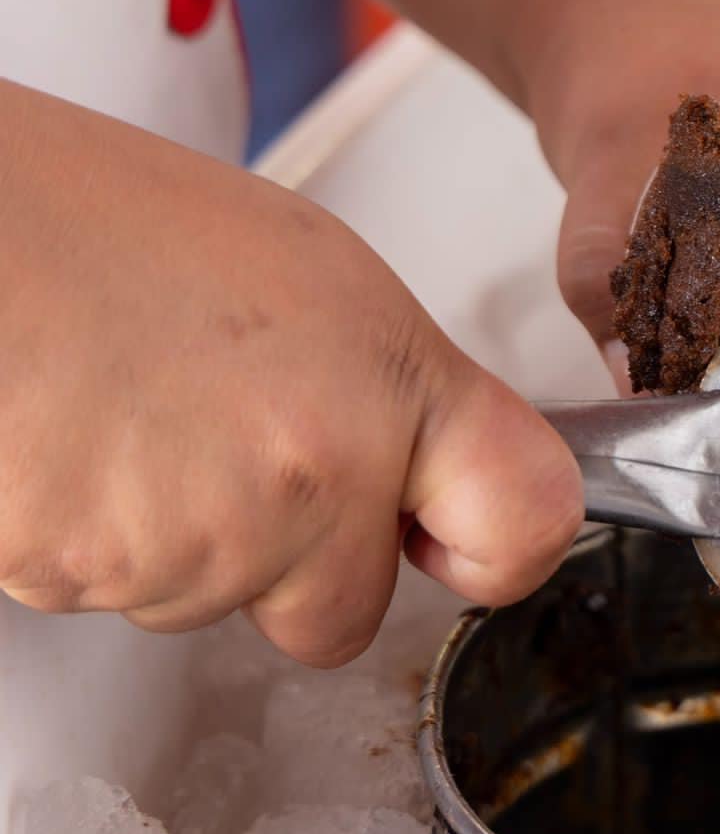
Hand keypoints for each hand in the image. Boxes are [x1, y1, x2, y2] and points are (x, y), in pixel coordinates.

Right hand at [0, 82, 581, 665]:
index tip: (456, 543)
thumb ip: (382, 389)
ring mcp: (211, 537)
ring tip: (130, 413)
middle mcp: (320, 469)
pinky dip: (95, 541)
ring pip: (217, 605)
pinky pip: (116, 597)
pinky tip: (78, 442)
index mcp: (390, 381)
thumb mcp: (306, 277)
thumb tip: (410, 456)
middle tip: (221, 454)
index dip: (496, 551)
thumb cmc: (105, 221)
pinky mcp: (96, 575)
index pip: (527, 516)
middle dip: (292, 567)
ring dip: (179, 540)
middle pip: (345, 612)